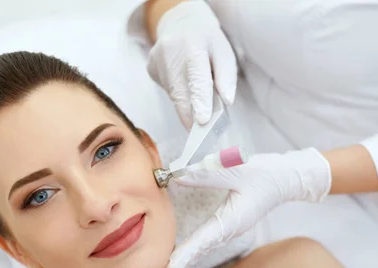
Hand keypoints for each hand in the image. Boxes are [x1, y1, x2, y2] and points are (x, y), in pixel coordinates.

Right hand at [147, 1, 237, 129]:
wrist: (181, 24)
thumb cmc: (207, 41)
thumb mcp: (224, 51)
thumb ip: (226, 76)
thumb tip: (227, 101)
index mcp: (192, 45)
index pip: (196, 76)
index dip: (199, 100)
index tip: (202, 120)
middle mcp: (169, 52)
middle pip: (180, 93)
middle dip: (191, 116)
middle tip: (202, 134)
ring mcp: (156, 61)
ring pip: (174, 95)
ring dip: (187, 106)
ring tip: (199, 102)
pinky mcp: (151, 69)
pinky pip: (168, 91)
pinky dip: (179, 96)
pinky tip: (184, 85)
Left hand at [164, 148, 331, 267]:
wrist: (288, 178)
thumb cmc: (266, 174)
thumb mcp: (238, 170)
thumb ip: (207, 174)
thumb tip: (177, 176)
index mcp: (232, 220)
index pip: (203, 240)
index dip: (185, 254)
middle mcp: (230, 228)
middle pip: (200, 250)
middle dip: (179, 265)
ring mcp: (231, 227)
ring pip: (203, 247)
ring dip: (184, 259)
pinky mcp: (230, 223)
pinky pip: (208, 240)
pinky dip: (193, 249)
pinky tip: (182, 254)